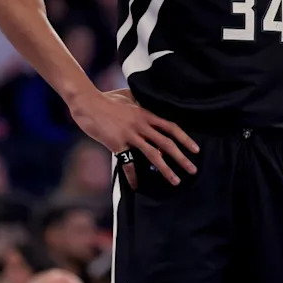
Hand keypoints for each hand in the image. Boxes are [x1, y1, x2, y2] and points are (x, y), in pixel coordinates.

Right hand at [69, 88, 198, 189]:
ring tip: (176, 180)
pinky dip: (132, 176)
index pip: (171, 127)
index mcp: (145, 113)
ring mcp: (130, 134)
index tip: (195, 149)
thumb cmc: (106, 98)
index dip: (185, 139)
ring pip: (153, 154)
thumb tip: (148, 107)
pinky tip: (136, 186)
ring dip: (166, 169)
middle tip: (193, 169)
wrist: (87, 102)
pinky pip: (127, 163)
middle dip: (182, 158)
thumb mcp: (128, 96)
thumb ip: (140, 103)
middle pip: (167, 143)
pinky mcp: (117, 143)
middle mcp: (141, 124)